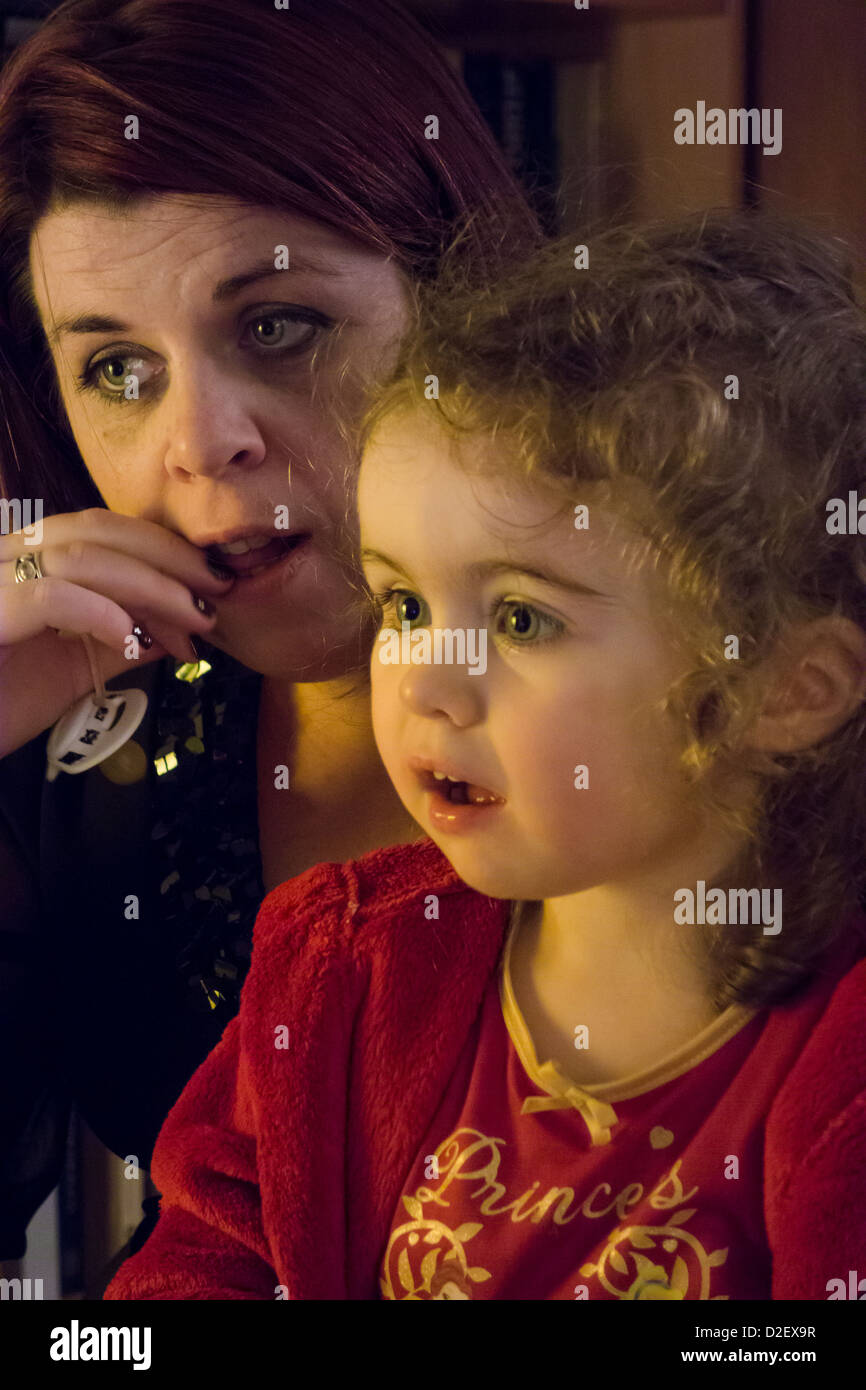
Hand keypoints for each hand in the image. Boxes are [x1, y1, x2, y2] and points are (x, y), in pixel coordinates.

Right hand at [0, 508, 233, 757]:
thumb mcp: (69, 673)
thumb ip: (117, 645)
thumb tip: (177, 630)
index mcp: (21, 560)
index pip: (100, 531)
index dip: (162, 551)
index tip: (212, 586)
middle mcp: (0, 556)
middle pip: (95, 529)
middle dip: (168, 557)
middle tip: (218, 593)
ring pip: (80, 556)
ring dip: (151, 586)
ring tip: (194, 621)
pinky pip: (49, 596)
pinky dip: (100, 612)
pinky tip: (134, 639)